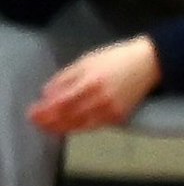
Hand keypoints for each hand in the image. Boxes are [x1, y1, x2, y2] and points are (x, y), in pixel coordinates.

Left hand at [30, 37, 161, 134]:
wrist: (150, 63)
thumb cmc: (116, 58)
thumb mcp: (87, 60)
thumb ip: (65, 77)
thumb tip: (47, 94)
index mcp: (89, 83)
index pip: (59, 103)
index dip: (44, 111)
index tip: (31, 112)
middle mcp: (98, 100)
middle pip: (67, 117)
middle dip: (48, 121)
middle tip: (35, 122)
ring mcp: (109, 111)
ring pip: (79, 125)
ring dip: (60, 128)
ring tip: (48, 127)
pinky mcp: (118, 117)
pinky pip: (93, 127)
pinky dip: (77, 128)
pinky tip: (68, 127)